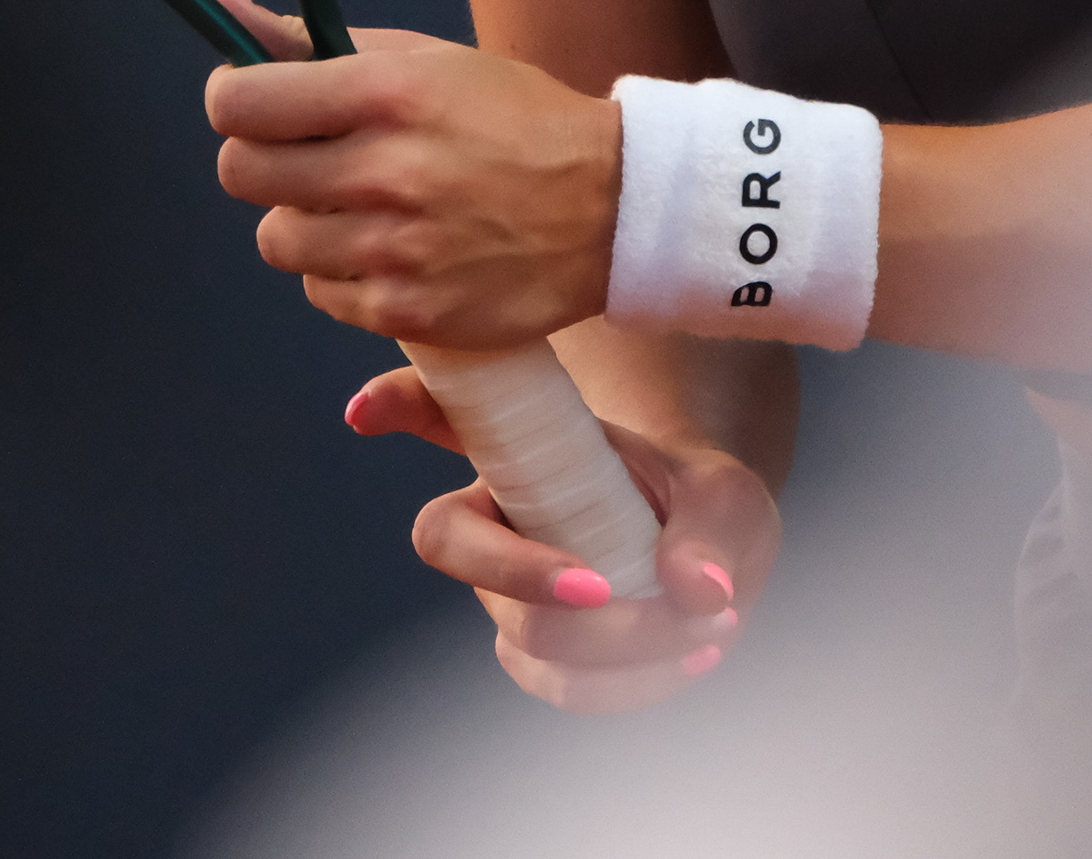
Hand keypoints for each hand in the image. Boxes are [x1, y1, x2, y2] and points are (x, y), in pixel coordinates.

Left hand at [200, 0, 622, 346]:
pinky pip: (322, 293)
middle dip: (265, 161)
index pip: (238, 102)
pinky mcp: (405, 314)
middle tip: (313, 157)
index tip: (259, 103)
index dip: (236, 100)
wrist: (611, 208)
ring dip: (307, 223)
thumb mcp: (424, 59)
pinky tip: (396, 250)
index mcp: (386, 94)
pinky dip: (345, 273)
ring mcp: (393, 251)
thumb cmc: (513, 118)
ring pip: (277, 242)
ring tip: (365, 207)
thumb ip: (315, 41)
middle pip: (242, 175)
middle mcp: (383, 173)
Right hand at [346, 363, 776, 712]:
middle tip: (607, 586)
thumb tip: (695, 589)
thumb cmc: (700, 504)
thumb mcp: (725, 491)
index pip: (442, 414)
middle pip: (456, 548)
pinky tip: (697, 655)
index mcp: (524, 451)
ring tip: (709, 625)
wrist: (713, 563)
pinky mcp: (543, 659)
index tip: (366, 410)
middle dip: (526, 578)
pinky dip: (635, 683)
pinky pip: (568, 687)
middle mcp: (497, 521)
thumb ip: (713, 526)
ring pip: (526, 637)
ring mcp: (511, 596)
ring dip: (617, 644)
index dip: (399, 404)